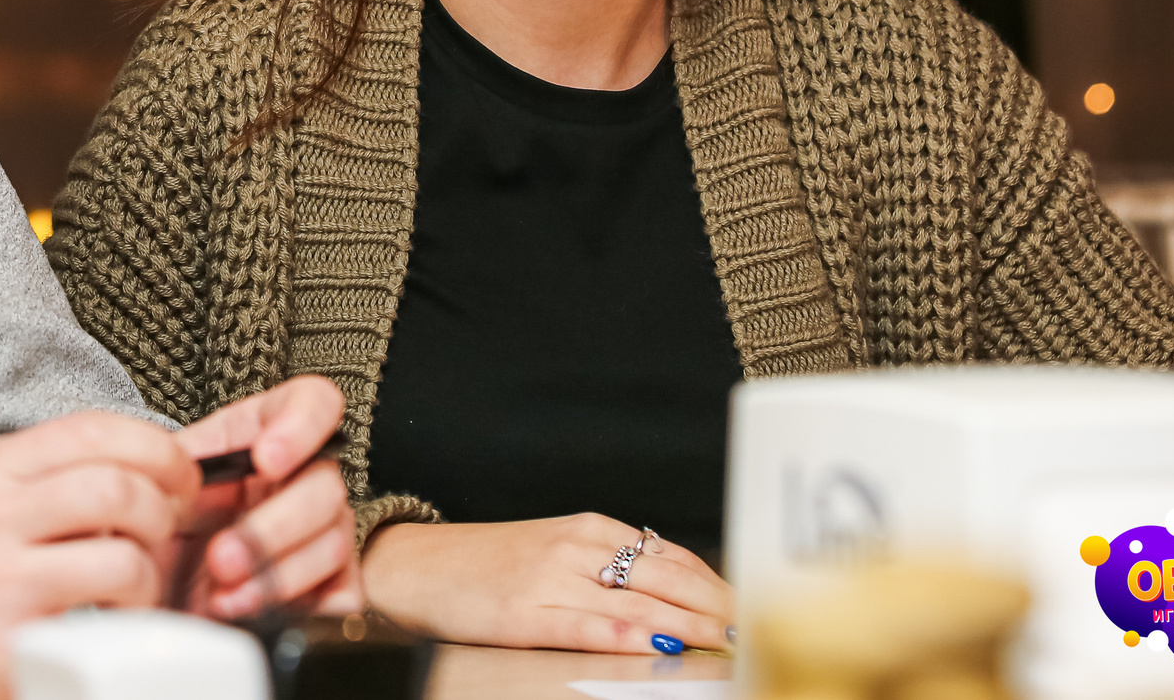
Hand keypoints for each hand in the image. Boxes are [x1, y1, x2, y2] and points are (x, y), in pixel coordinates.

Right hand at [0, 410, 195, 699]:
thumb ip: (20, 472)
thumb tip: (108, 458)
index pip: (93, 430)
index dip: (157, 448)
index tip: (177, 474)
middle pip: (119, 488)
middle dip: (165, 511)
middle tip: (165, 533)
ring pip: (121, 559)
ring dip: (147, 577)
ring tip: (135, 589)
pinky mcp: (5, 646)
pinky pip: (96, 630)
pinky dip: (122, 630)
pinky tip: (108, 631)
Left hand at [172, 375, 361, 620]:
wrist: (156, 584)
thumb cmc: (161, 524)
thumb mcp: (156, 484)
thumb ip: (170, 469)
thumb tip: (172, 469)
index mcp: (266, 433)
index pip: (314, 403)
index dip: (302, 426)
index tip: (265, 459)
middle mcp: (304, 477)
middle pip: (326, 487)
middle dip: (272, 528)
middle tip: (222, 557)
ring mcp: (322, 531)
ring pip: (333, 544)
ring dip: (277, 576)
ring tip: (224, 595)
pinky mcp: (328, 584)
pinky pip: (342, 595)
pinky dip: (299, 607)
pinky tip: (251, 611)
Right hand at [362, 515, 732, 651]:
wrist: (417, 566)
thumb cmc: (490, 565)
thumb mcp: (557, 552)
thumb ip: (611, 568)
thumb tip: (676, 594)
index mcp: (589, 528)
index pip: (671, 555)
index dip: (717, 583)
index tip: (753, 604)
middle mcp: (576, 547)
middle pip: (664, 576)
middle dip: (716, 605)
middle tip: (756, 626)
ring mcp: (550, 580)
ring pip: (636, 601)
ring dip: (688, 623)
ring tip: (727, 641)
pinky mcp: (525, 614)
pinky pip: (586, 625)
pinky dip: (626, 635)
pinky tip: (654, 645)